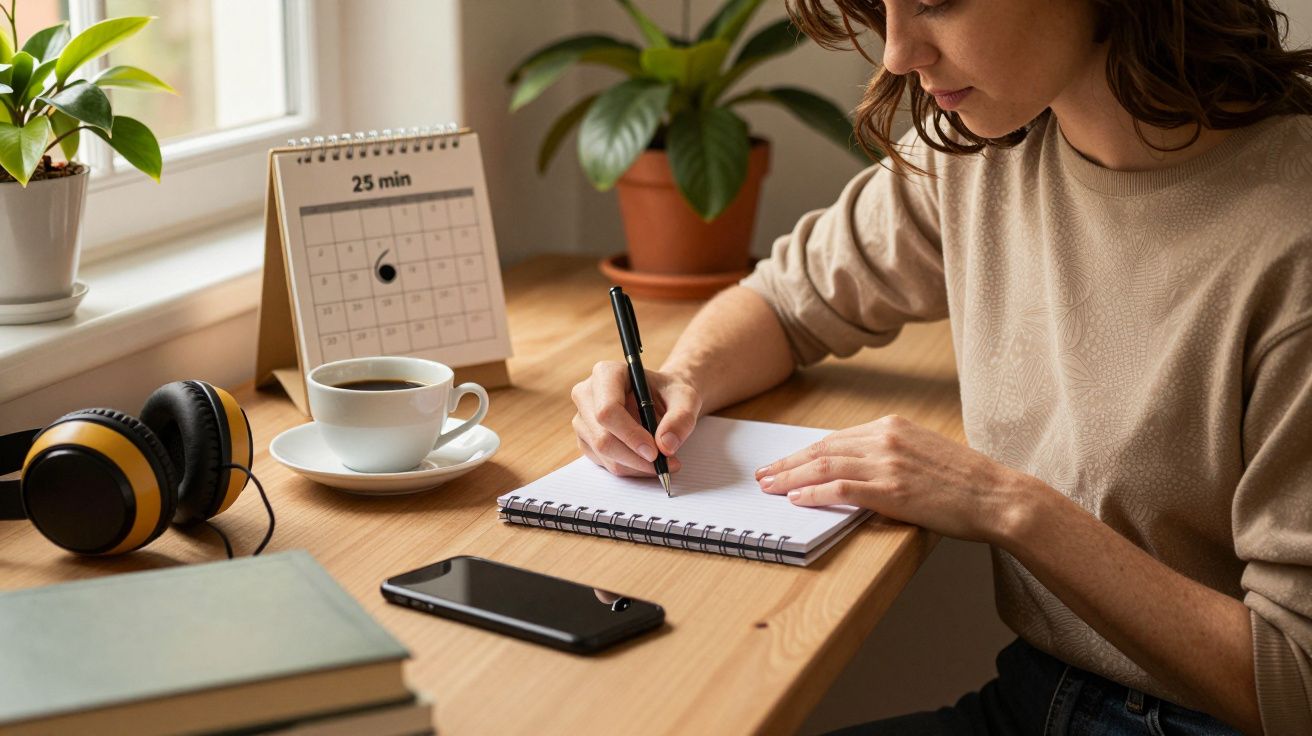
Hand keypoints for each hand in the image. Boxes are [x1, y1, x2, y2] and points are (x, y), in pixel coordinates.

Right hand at [570, 361, 702, 476]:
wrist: (663, 399)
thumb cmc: (670, 393)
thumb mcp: (686, 399)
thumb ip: (680, 418)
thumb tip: (666, 445)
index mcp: (606, 373)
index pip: (608, 410)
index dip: (630, 435)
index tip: (655, 452)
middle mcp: (587, 394)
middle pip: (603, 437)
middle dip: (635, 457)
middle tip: (664, 464)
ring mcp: (583, 419)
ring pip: (604, 454)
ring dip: (636, 465)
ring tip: (664, 461)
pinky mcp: (586, 440)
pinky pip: (605, 463)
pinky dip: (630, 468)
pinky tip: (648, 461)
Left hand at [755, 415, 1032, 543]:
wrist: (996, 496)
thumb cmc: (964, 481)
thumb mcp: (922, 452)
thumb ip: (887, 454)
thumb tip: (852, 469)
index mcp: (892, 426)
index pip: (835, 438)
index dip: (804, 451)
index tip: (783, 461)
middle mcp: (886, 438)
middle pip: (823, 448)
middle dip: (788, 463)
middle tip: (764, 475)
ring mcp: (888, 463)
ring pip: (825, 466)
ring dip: (792, 477)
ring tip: (770, 487)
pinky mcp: (892, 489)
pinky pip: (842, 488)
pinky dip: (815, 492)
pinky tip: (797, 498)